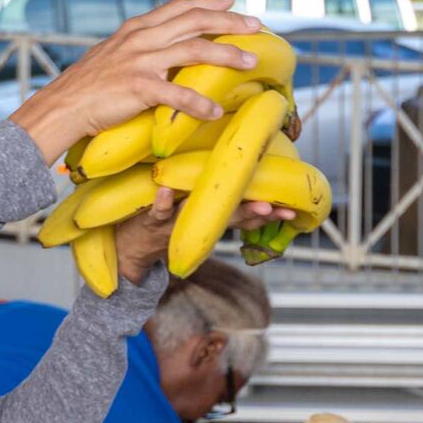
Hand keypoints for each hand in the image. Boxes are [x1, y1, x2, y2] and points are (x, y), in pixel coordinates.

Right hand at [13, 0, 261, 161]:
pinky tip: (215, 111)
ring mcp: (140, 62)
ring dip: (226, 54)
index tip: (231, 3)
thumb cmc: (88, 87)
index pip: (178, 6)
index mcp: (137, 29)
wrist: (62, 106)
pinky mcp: (138, 88)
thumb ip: (138, 47)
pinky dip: (199, 103)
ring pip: (194, 49)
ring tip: (250, 62)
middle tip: (256, 26)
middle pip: (194, 21)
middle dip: (230, 22)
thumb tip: (161, 49)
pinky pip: (177, 94)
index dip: (207, 2)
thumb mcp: (113, 55)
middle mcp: (141, 38)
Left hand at [112, 187, 289, 280]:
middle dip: (256, 214)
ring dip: (222, 211)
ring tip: (246, 205)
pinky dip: (162, 202)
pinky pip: (157, 211)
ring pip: (203, 215)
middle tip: (278, 209)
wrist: (128, 248)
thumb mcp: (197, 214)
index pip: (245, 215)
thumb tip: (249, 174)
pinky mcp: (151, 220)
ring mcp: (176, 221)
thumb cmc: (166, 223)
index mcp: (210, 217)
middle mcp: (198, 221)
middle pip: (231, 217)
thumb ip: (220, 201)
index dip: (270, 213)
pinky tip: (165, 191)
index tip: (294, 208)